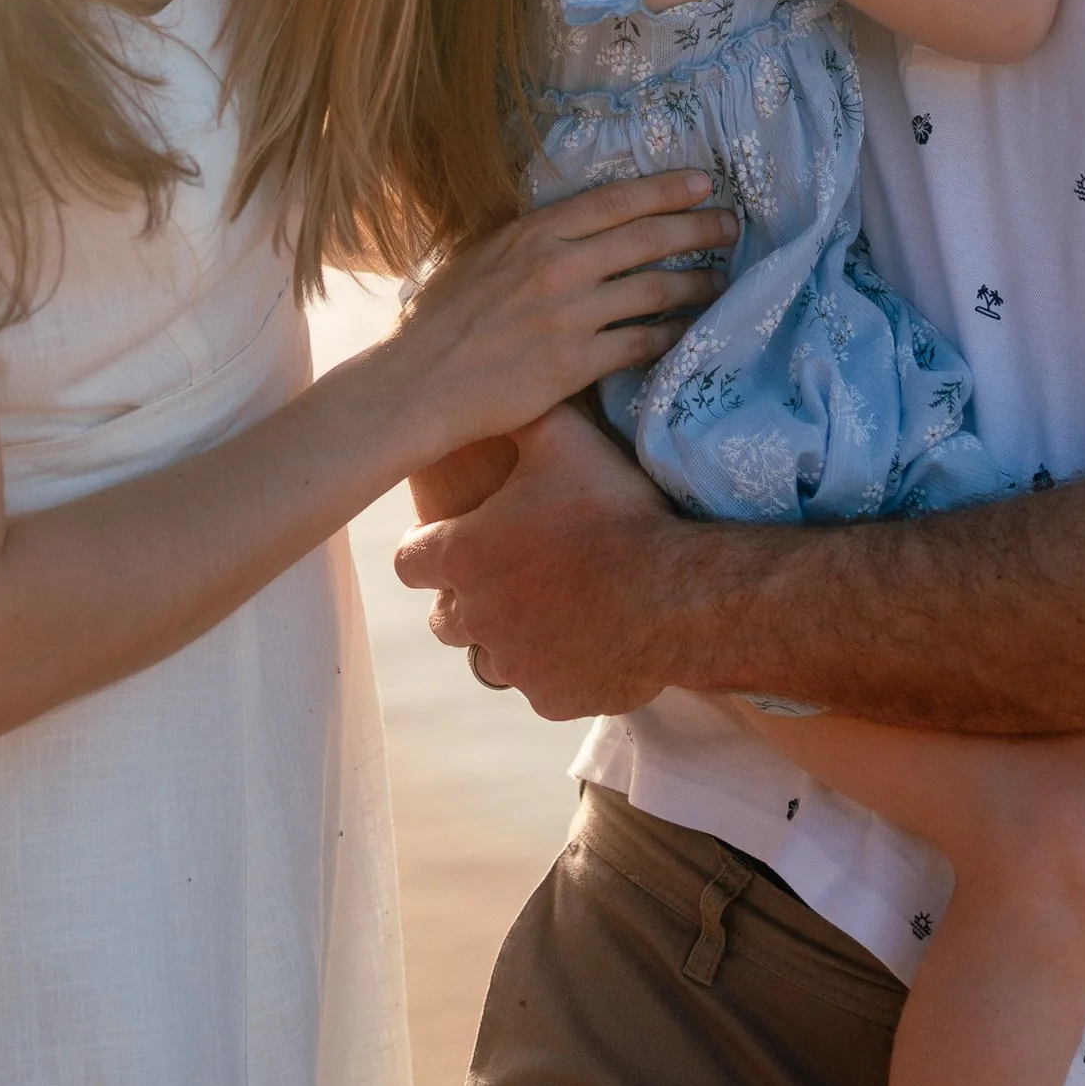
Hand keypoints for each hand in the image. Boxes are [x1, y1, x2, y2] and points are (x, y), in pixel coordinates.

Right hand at [366, 172, 735, 470]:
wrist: (417, 383)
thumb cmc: (439, 320)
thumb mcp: (481, 255)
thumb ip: (529, 240)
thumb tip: (571, 227)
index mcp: (533, 233)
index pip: (616, 200)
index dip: (667, 189)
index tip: (704, 184)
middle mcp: (557, 266)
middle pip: (648, 239)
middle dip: (699, 229)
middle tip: (732, 226)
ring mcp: (569, 315)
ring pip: (655, 291)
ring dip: (697, 284)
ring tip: (721, 281)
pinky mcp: (574, 364)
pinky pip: (641, 344)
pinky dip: (672, 335)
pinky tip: (691, 332)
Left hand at [395, 406, 688, 719]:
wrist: (675, 594)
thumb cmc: (614, 511)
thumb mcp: (565, 441)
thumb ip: (522, 416)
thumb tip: (502, 385)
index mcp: (465, 556)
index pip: (408, 559)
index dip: (428, 545)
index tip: (453, 536)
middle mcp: (476, 617)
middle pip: (443, 616)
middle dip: (466, 596)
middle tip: (509, 573)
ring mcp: (513, 665)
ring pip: (488, 657)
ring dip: (506, 637)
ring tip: (549, 607)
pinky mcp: (550, 700)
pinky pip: (538, 687)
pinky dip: (554, 668)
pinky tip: (586, 639)